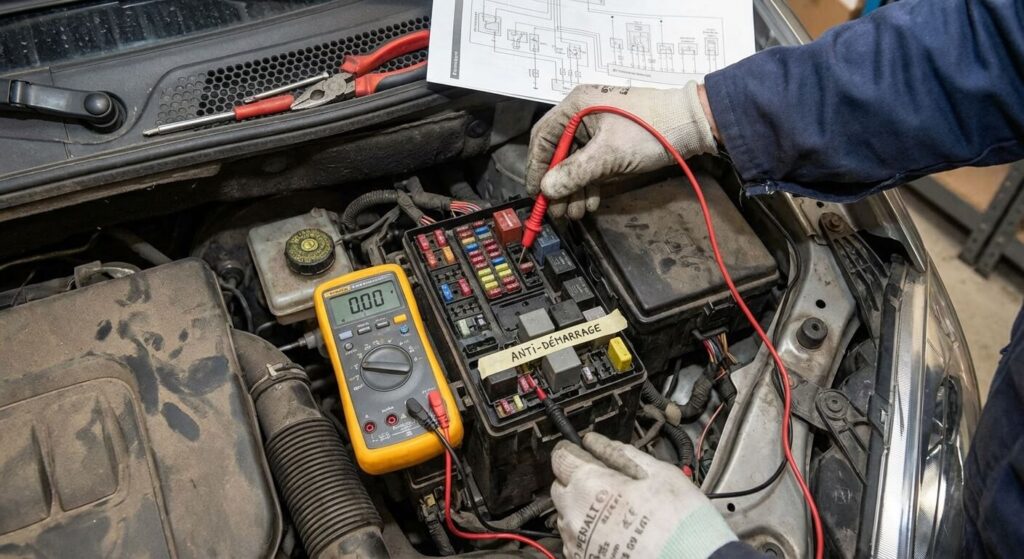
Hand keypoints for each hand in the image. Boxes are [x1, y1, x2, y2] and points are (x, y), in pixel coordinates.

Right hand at [526, 82, 717, 218]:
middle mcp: (582, 115)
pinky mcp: (611, 142)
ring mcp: (597, 129)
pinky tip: (589, 203)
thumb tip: (547, 189)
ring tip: (575, 212)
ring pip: (575, 163)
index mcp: (576, 106)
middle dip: (557, 184)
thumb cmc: (651, 130)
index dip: (536, 167)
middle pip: (558, 153)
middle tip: (557, 211)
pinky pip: (591, 165)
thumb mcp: (609, 154)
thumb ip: (575, 173)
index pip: (543, 137)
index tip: (537, 194)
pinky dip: (588, 185)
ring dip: (573, 189)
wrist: (692, 125)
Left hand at [551, 432, 735, 558]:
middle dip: (579, 480)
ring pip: (568, 514)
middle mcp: (574, 514)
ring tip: (617, 511)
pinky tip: (616, 532)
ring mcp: (577, 541)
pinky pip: (576, 539)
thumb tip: (603, 443)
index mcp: (588, 485)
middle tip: (608, 482)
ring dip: (584, 507)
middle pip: (561, 486)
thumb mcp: (657, 472)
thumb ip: (622, 453)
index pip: (561, 456)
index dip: (575, 450)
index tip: (587, 452)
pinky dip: (589, 532)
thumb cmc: (678, 521)